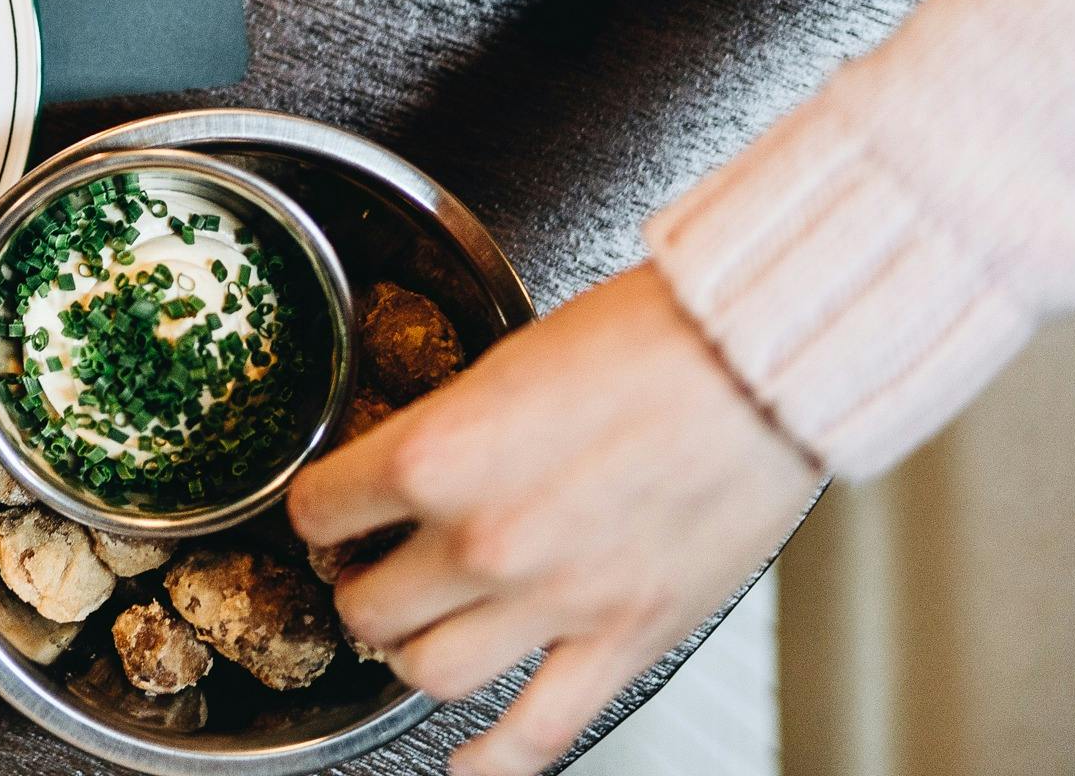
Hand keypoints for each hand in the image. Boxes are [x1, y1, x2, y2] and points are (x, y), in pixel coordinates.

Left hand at [286, 267, 817, 775]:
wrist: (754, 364)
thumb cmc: (644, 342)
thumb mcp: (504, 363)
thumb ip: (449, 431)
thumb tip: (412, 467)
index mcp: (437, 454)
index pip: (320, 509)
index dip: (321, 510)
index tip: (333, 513)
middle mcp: (481, 539)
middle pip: (365, 605)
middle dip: (362, 586)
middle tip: (377, 570)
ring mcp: (550, 601)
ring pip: (429, 674)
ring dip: (415, 655)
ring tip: (424, 630)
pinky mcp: (622, 641)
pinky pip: (537, 733)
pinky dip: (492, 762)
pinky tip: (467, 764)